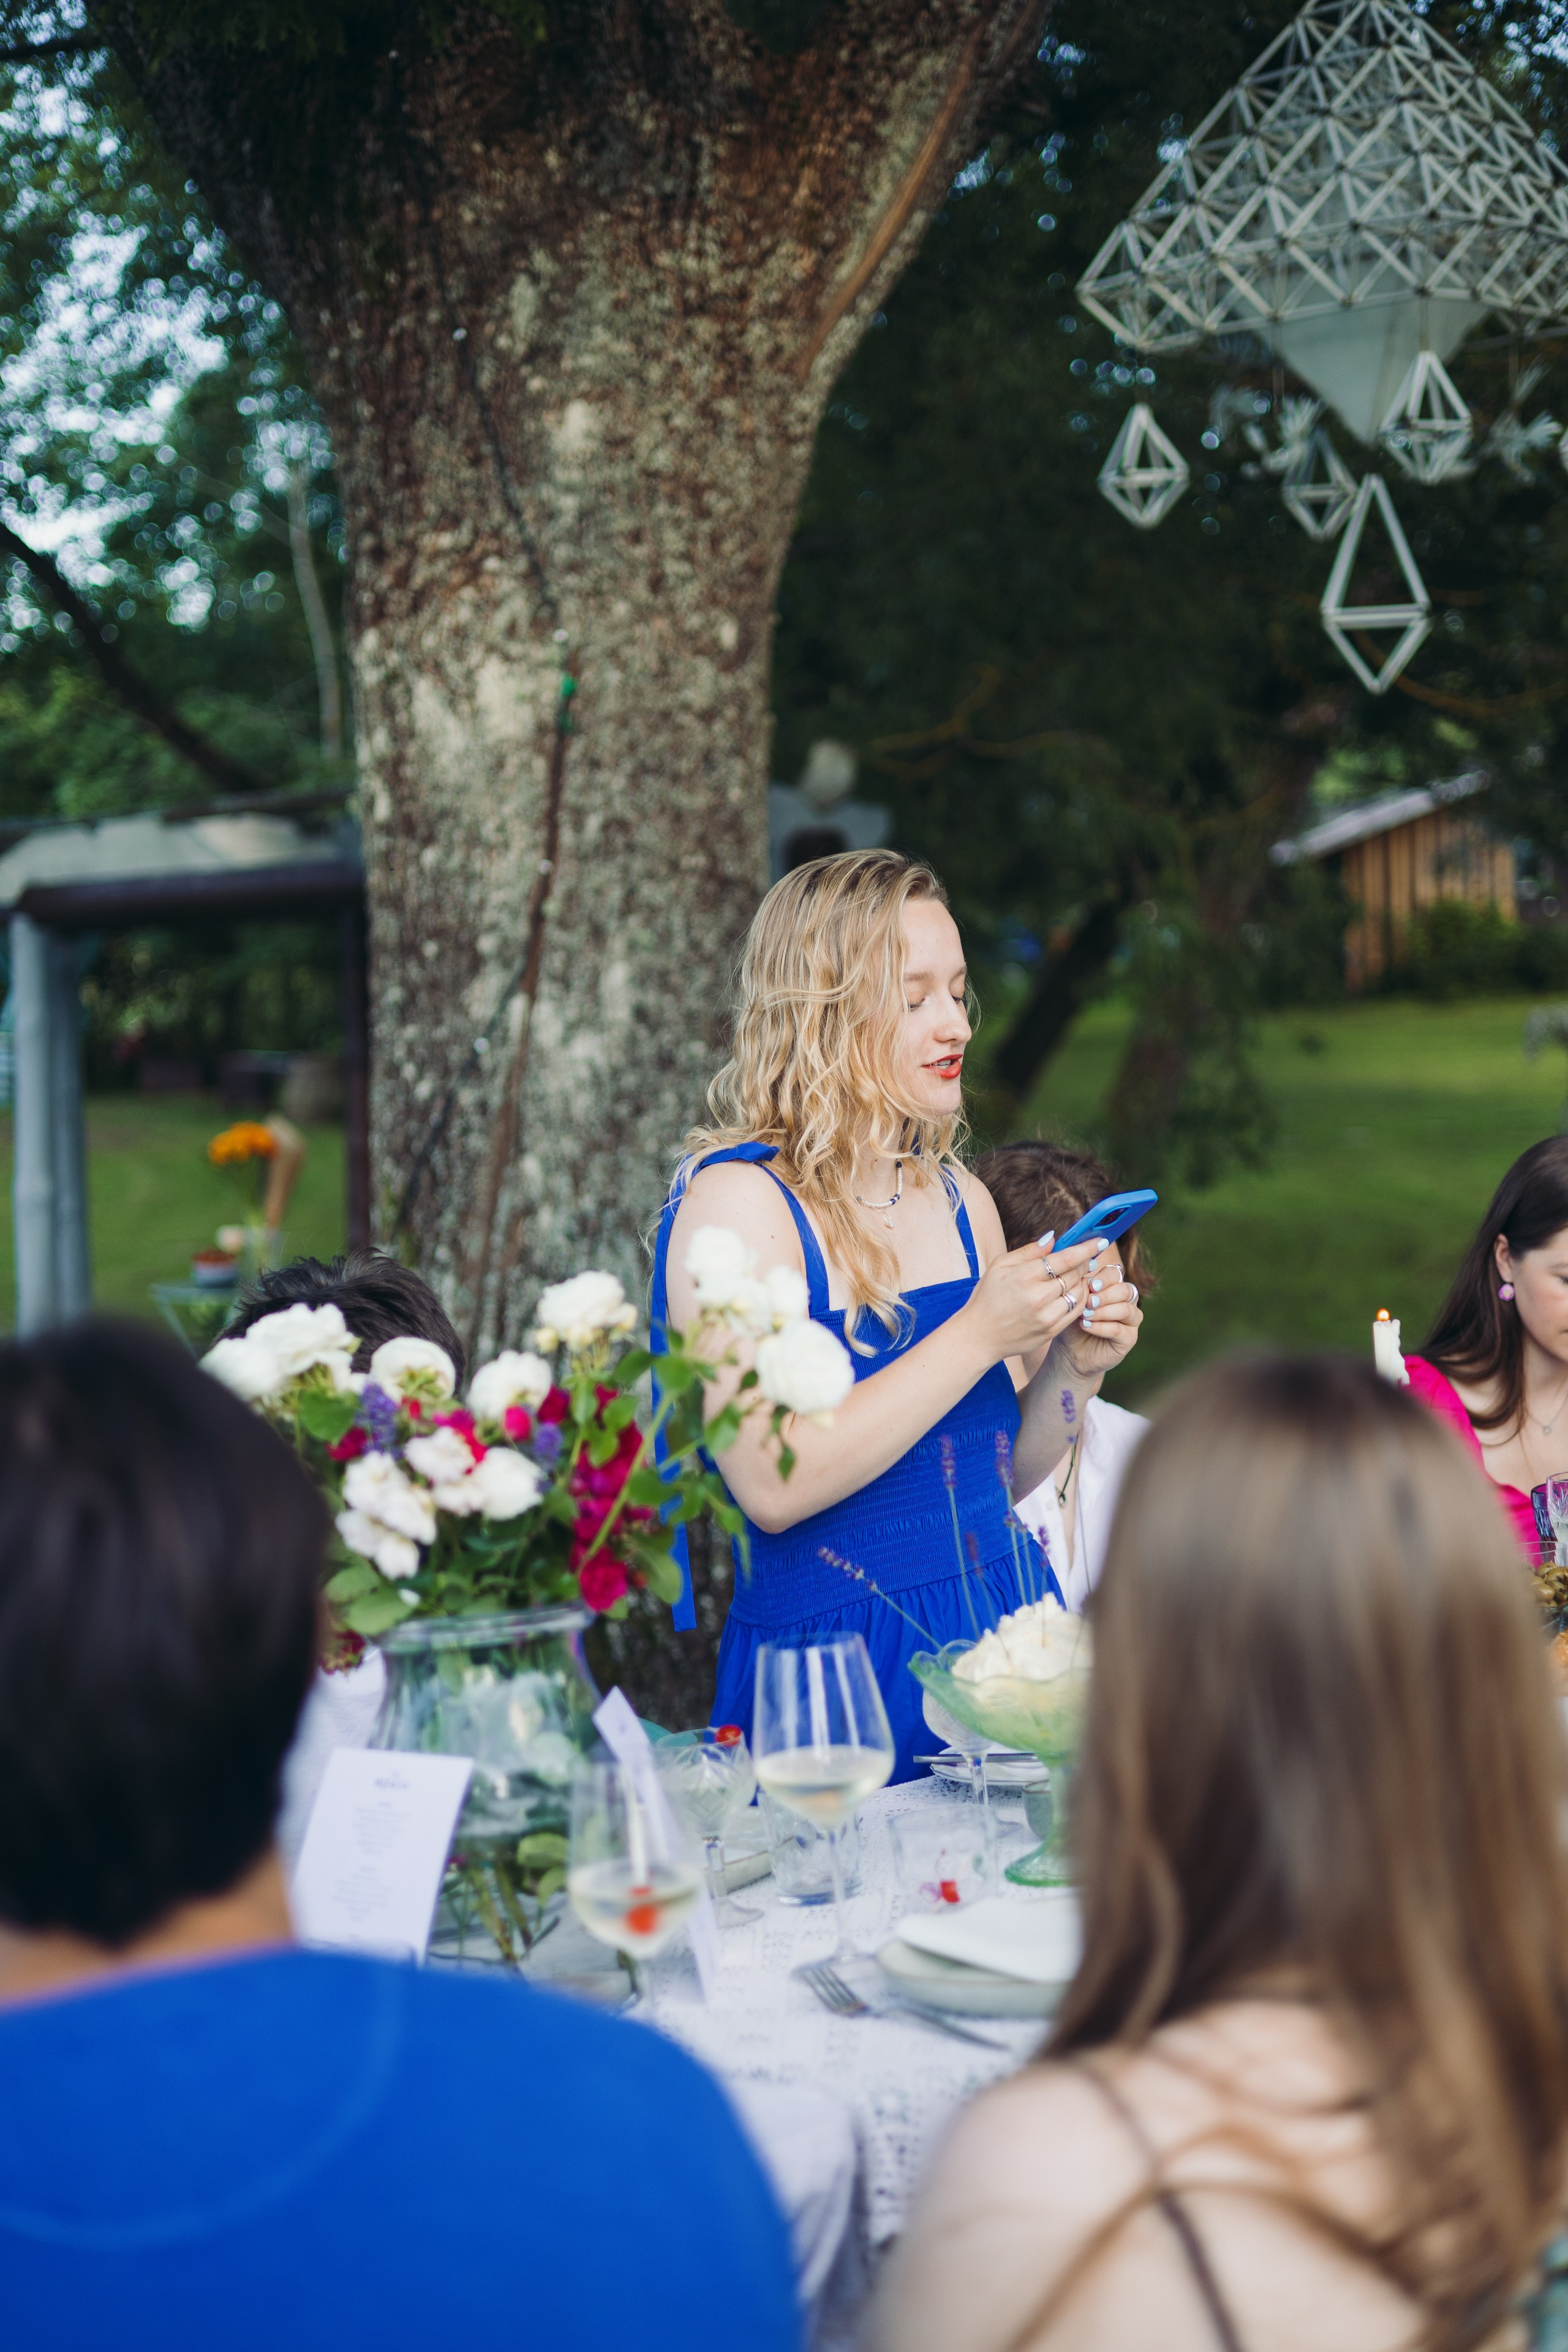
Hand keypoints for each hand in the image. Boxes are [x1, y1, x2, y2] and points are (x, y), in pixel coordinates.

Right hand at [964, 1235, 1108, 1363]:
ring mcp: (1046, 1317)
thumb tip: (1053, 1238)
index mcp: (1023, 1277)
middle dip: (1084, 1264)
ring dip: (1082, 1281)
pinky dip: (1080, 1299)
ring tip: (1078, 1275)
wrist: (980, 1336)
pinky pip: (1076, 1311)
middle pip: (1074, 1275)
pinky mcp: (1051, 1331)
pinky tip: (1074, 1292)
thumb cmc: (987, 1296)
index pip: (1064, 1259)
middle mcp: (1037, 1297)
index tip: (1100, 1241)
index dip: (1085, 1248)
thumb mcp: (999, 1266)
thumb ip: (1028, 1251)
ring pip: (1078, 1293)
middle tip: (1086, 1258)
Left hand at [1053, 1254, 1142, 1378]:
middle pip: (1125, 1290)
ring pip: (1126, 1309)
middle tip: (1089, 1301)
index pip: (1116, 1274)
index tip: (1091, 1284)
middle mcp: (1126, 1301)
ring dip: (1104, 1311)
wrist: (1069, 1352)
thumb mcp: (1073, 1302)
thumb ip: (1080, 1286)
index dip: (1105, 1277)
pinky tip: (1086, 1326)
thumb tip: (1082, 1270)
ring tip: (1085, 1315)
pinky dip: (1102, 1327)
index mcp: (1113, 1287)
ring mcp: (1131, 1321)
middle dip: (1106, 1294)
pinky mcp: (1129, 1339)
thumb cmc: (1070, 1322)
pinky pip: (1120, 1329)